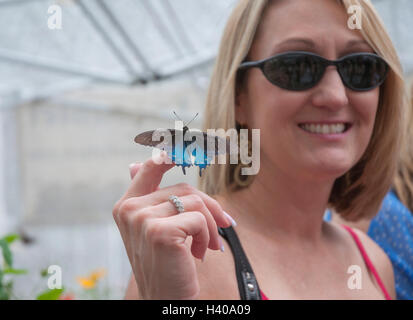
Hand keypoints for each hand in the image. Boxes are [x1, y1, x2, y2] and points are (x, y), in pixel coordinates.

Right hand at [112, 152, 232, 298]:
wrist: (164, 298)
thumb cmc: (165, 263)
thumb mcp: (154, 228)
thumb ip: (150, 196)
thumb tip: (134, 162)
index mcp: (126, 205)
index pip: (151, 167)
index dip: (173, 152)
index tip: (196, 141)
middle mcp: (129, 209)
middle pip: (185, 188)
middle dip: (210, 206)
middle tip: (225, 224)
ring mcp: (141, 219)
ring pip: (195, 202)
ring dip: (211, 226)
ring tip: (208, 246)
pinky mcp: (159, 231)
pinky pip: (199, 219)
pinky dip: (208, 236)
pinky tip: (201, 254)